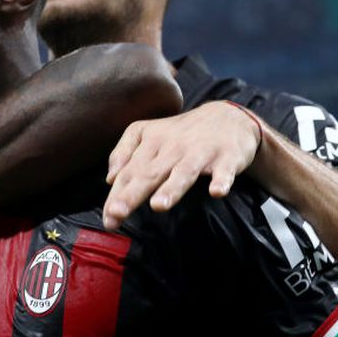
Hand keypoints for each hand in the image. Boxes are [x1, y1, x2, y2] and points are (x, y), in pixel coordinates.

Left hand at [102, 101, 262, 228]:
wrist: (229, 117)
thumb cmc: (182, 134)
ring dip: (171, 188)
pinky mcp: (227, 157)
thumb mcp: (148, 133)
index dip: (116, 195)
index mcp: (152, 141)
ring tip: (158, 205)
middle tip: (117, 213)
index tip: (108, 219)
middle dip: (132, 194)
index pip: (129, 171)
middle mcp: (173, 146)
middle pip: (149, 172)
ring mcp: (200, 152)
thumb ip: (124, 153)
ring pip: (183, 172)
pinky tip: (217, 192)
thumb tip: (110, 179)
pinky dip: (221, 181)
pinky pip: (224, 171)